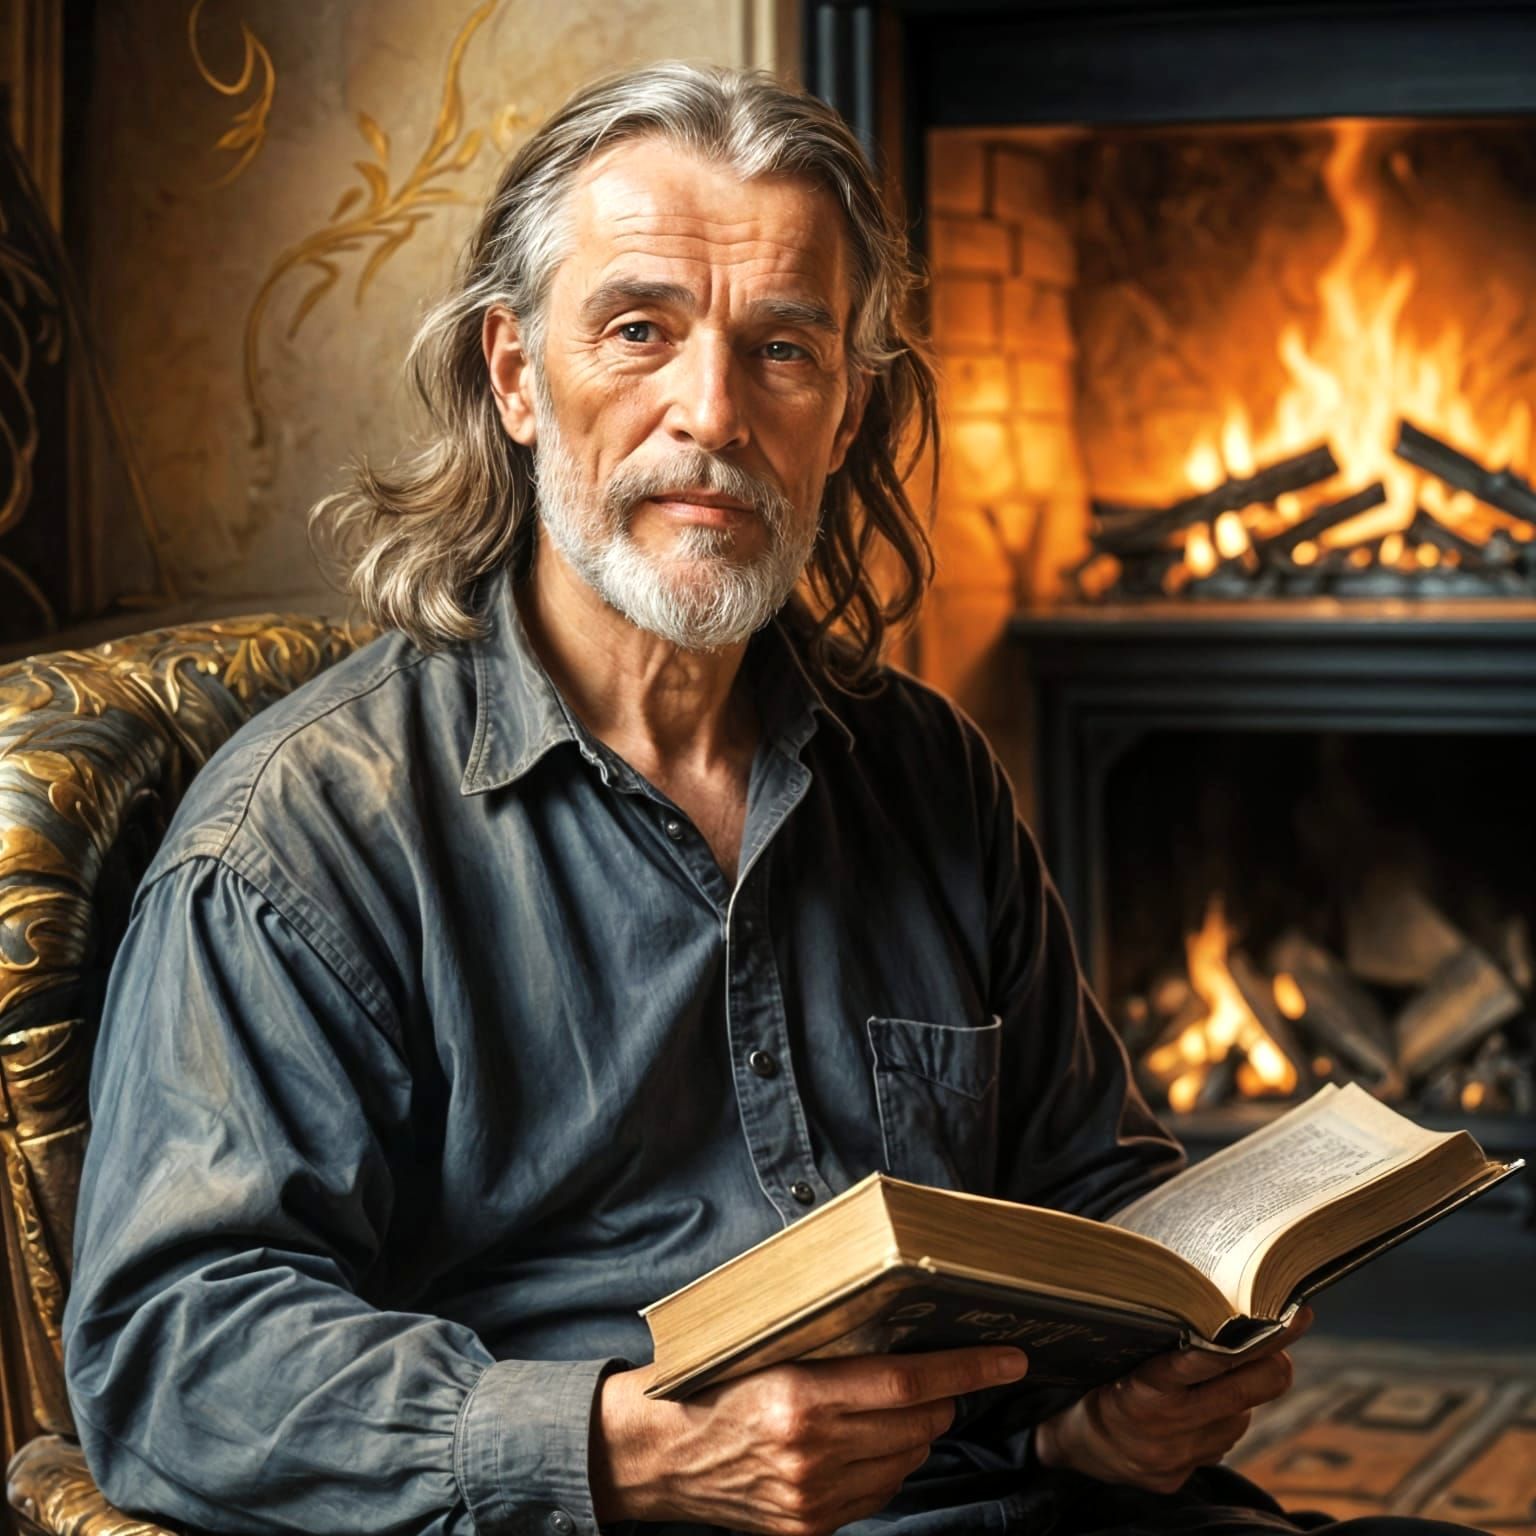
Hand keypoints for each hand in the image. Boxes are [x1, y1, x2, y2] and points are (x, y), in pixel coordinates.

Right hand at [590, 1345, 1029, 1534]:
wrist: (654, 1456)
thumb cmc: (707, 1383)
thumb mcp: (763, 1348)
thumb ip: (830, 1347)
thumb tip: (904, 1329)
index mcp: (798, 1398)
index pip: (908, 1382)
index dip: (966, 1368)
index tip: (1008, 1356)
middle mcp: (810, 1453)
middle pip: (918, 1422)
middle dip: (941, 1394)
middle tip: (938, 1373)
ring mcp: (811, 1499)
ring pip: (906, 1459)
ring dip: (915, 1431)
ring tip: (893, 1407)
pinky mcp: (808, 1530)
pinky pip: (877, 1492)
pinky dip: (885, 1464)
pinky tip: (865, 1443)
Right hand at [1034, 1306, 1312, 1493]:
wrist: (1072, 1445)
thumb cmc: (1095, 1379)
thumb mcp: (1119, 1350)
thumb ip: (1168, 1340)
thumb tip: (1222, 1312)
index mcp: (1142, 1392)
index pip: (1209, 1363)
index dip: (1255, 1340)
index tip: (1292, 1319)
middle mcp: (1164, 1431)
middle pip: (1243, 1394)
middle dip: (1271, 1365)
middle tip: (1283, 1341)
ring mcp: (1176, 1459)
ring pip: (1238, 1419)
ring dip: (1237, 1397)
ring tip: (1215, 1376)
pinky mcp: (1180, 1479)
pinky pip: (1220, 1443)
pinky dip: (1218, 1421)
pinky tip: (1196, 1410)